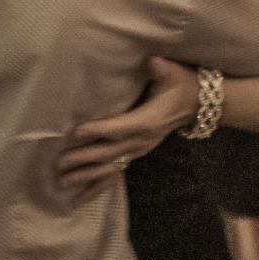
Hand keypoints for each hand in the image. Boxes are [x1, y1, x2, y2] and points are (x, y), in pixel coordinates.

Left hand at [56, 57, 199, 204]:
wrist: (199, 105)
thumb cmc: (183, 86)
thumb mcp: (173, 73)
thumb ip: (160, 67)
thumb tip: (150, 60)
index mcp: (148, 121)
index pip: (119, 127)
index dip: (98, 130)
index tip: (75, 132)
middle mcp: (141, 141)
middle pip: (109, 152)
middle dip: (83, 158)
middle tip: (59, 162)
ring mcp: (138, 151)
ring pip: (109, 168)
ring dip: (85, 176)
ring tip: (62, 182)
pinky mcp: (136, 155)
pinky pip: (115, 175)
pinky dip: (95, 188)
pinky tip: (79, 199)